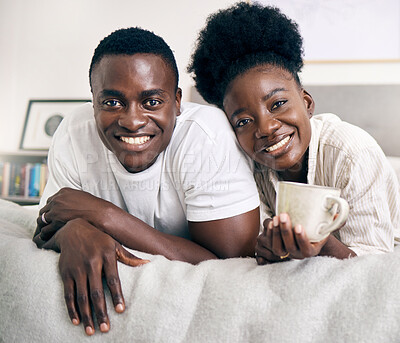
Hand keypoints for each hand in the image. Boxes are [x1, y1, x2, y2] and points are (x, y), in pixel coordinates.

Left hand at [34, 187, 112, 244]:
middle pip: (44, 210)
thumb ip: (72, 199)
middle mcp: (57, 200)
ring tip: (45, 233)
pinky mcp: (56, 222)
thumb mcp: (81, 197)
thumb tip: (70, 205)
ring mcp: (55, 211)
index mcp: (63, 192)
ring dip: (43, 226)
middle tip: (47, 225)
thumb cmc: (95, 207)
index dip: (51, 209)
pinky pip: (45, 229)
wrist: (100, 214)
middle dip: (45, 218)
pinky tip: (47, 237)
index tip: (52, 215)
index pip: (50, 201)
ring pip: (41, 220)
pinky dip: (45, 234)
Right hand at [42, 218, 148, 335]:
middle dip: (101, 312)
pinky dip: (72, 308)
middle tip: (105, 328)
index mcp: (106, 255)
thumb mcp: (114, 244)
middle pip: (96, 292)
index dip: (117, 295)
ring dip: (86, 315)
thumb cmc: (99, 239)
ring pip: (82, 296)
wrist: (73, 229)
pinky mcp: (66, 273)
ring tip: (91, 330)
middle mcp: (91, 263)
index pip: (113, 279)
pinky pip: (69, 294)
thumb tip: (147, 264)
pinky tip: (77, 320)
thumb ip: (129, 257)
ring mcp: (77, 269)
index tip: (121, 311)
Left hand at [255, 213, 328, 263]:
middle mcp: (298, 254)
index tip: (298, 226)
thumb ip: (334, 223)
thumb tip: (340, 215)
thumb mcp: (325, 228)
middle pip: (290, 247)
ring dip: (276, 232)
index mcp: (311, 251)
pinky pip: (270, 245)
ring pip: (278, 248)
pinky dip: (269, 234)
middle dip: (285, 231)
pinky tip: (270, 222)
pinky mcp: (276, 248)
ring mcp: (286, 252)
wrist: (305, 235)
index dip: (301, 238)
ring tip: (276, 218)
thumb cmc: (316, 230)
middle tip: (284, 216)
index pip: (306, 248)